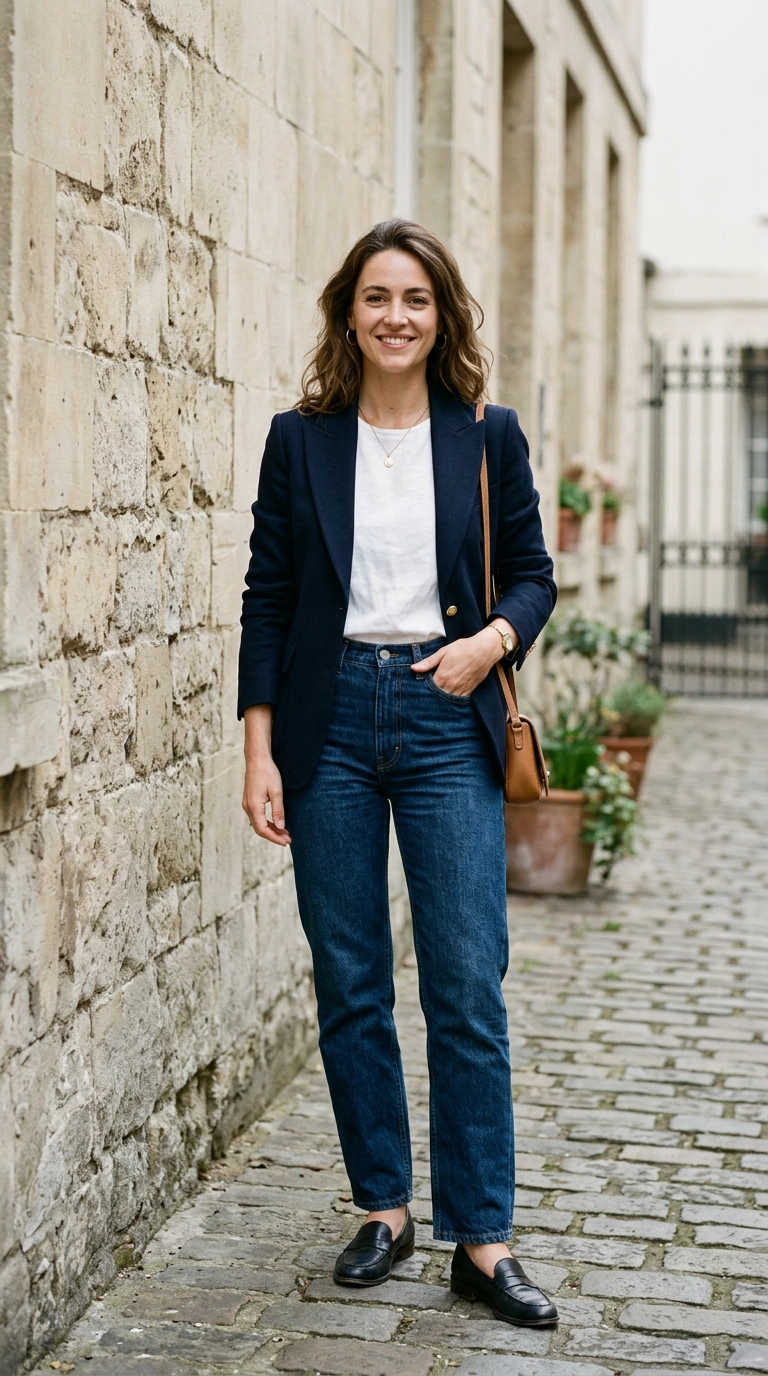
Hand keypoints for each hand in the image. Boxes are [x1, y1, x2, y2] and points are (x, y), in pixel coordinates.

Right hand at [242, 705, 291, 845]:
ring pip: (258, 823)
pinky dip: (267, 822)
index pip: (263, 829)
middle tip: (288, 839)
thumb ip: (278, 811)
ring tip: (285, 833)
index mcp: (253, 806)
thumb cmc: (267, 773)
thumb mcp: (276, 792)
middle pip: (260, 829)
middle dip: (274, 836)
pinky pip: (257, 817)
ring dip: (271, 829)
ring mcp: (247, 804)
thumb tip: (281, 827)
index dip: (275, 838)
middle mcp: (247, 807)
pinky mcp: (249, 800)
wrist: (257, 759)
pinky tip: (276, 823)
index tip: (286, 841)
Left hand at [410, 622, 517, 696]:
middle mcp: (451, 686)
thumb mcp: (444, 652)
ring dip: (441, 700)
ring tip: (434, 700)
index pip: (427, 689)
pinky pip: (458, 700)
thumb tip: (413, 668)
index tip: (417, 690)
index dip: (422, 690)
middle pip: (436, 697)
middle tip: (424, 697)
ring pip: (447, 701)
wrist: (485, 650)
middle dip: (430, 697)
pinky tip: (448, 697)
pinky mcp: (469, 691)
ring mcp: (461, 690)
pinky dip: (452, 700)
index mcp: (442, 676)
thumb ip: (428, 662)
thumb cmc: (464, 648)